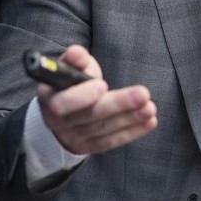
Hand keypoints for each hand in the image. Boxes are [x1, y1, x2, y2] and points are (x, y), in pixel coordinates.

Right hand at [37, 45, 157, 154]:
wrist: (62, 114)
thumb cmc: (71, 84)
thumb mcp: (70, 67)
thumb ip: (75, 58)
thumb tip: (77, 53)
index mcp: (50, 99)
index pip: (62, 103)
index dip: (82, 96)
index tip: (103, 85)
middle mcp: (58, 122)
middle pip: (90, 115)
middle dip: (119, 104)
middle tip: (143, 95)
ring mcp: (73, 137)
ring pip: (103, 129)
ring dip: (130, 118)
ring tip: (150, 108)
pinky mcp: (89, 147)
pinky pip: (111, 141)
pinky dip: (132, 131)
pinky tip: (150, 122)